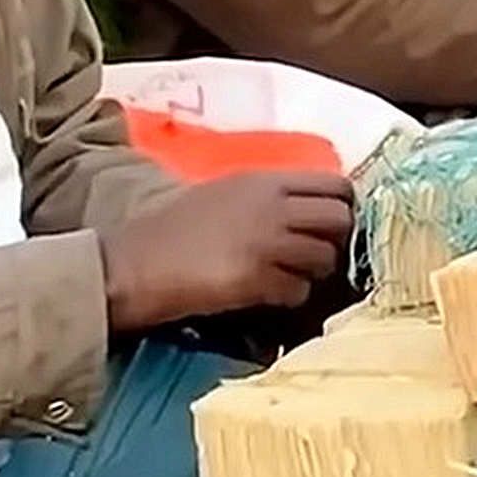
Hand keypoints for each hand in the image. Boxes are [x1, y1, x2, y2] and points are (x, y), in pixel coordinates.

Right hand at [101, 170, 358, 332]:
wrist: (134, 263)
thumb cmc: (172, 228)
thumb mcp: (224, 193)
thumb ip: (268, 196)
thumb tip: (308, 208)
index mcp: (264, 181)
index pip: (335, 185)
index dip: (341, 206)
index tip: (330, 223)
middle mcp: (273, 207)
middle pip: (340, 219)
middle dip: (335, 240)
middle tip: (316, 253)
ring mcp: (267, 244)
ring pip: (325, 258)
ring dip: (314, 272)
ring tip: (289, 276)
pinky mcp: (256, 281)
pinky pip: (298, 290)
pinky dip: (291, 295)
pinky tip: (269, 294)